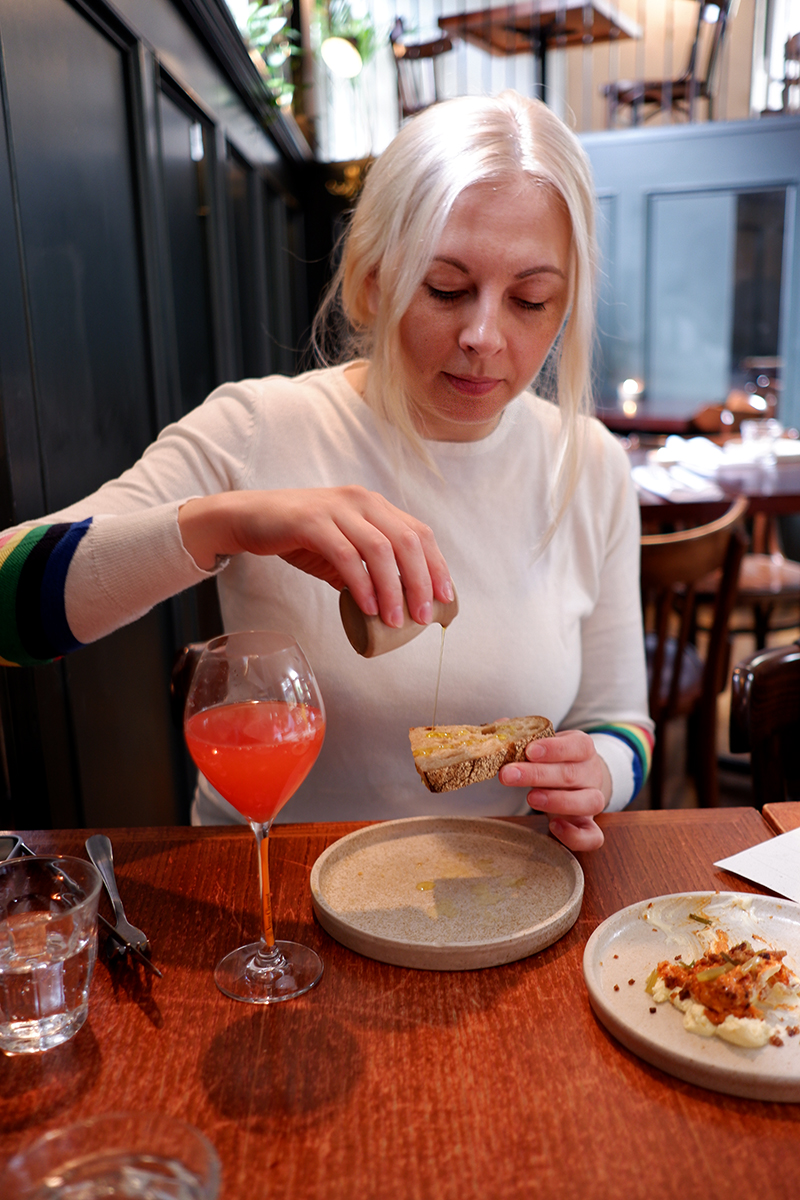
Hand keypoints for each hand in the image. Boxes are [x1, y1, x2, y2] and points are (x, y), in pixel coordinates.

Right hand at [178, 486, 453, 627]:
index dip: (437, 566)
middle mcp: (361, 500)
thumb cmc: (300, 536)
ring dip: (393, 589)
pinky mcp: (312, 521)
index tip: (445, 599)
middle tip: (423, 616)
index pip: (420, 533)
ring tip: (395, 620)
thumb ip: (369, 569)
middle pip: (407, 541)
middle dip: (421, 582)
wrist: (250, 518)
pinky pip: (346, 556)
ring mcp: (337, 508)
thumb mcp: (343, 550)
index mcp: (375, 505)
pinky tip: (367, 607)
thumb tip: (398, 604)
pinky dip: (361, 584)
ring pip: (380, 549)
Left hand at [499, 730, 610, 851]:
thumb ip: (521, 737)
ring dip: (557, 800)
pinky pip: (593, 836)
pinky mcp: (589, 825)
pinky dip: (576, 835)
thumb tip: (500, 723)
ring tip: (530, 798)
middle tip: (508, 775)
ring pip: (589, 802)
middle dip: (537, 774)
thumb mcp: (542, 746)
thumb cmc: (553, 761)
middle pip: (572, 774)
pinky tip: (553, 826)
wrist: (576, 781)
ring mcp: (593, 800)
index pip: (577, 745)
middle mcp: (591, 773)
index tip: (529, 750)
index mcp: (582, 748)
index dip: (555, 748)